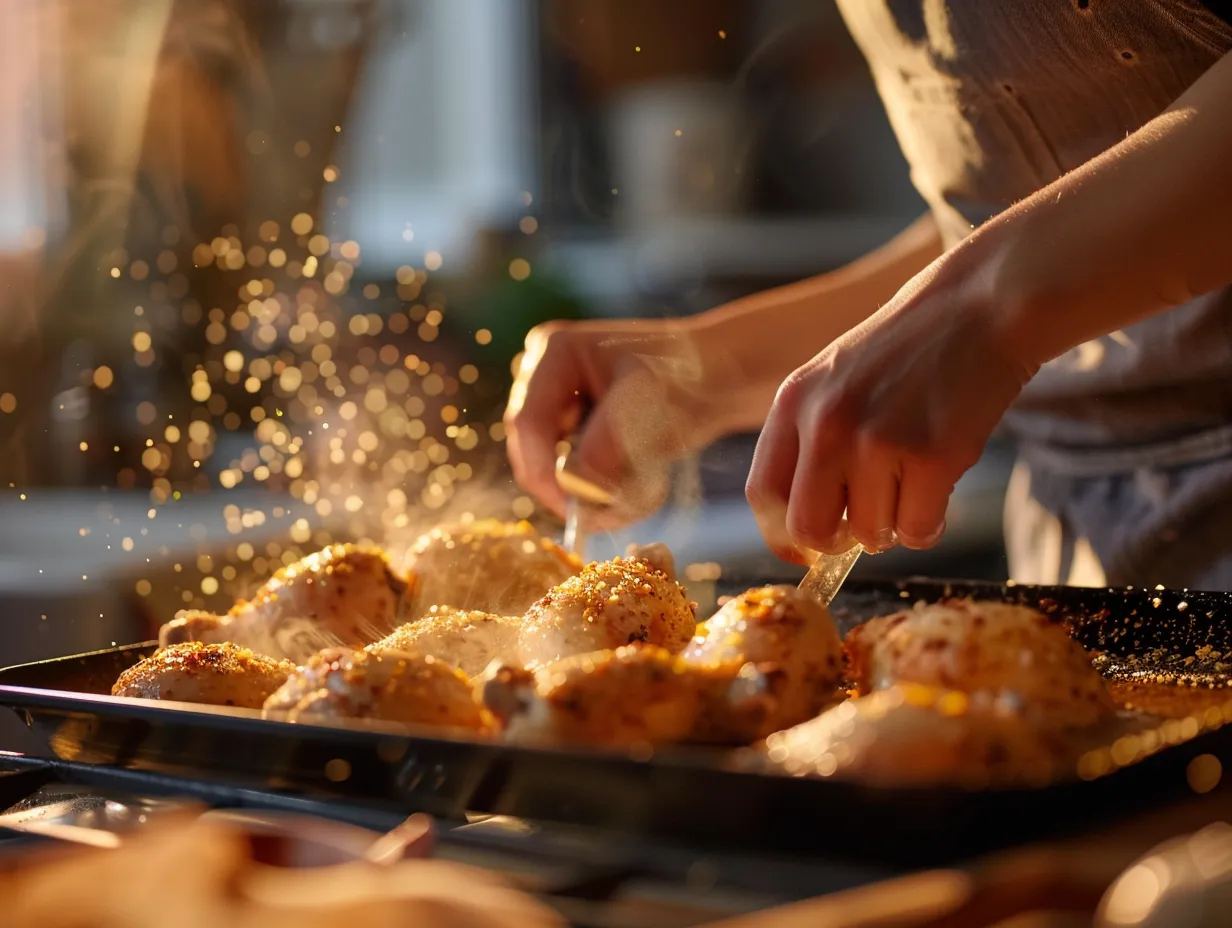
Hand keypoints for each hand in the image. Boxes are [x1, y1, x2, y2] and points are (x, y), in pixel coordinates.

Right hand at [504, 317, 732, 522]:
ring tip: (646, 490)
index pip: (527, 423)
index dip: (544, 472)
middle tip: (617, 512)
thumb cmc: (688, 373)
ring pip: (555, 471)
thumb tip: (575, 486)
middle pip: (534, 452)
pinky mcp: (575, 432)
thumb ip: (610, 442)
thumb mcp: (650, 401)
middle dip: (574, 488)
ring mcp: (558, 406)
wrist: (719, 377)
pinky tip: (644, 483)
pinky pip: (575, 477)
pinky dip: (606, 491)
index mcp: (554, 352)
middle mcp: (545, 377)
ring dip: (595, 494)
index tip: (576, 510)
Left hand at [746, 243, 1037, 560]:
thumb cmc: (910, 350)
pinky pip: (917, 531)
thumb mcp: (835, 379)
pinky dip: (928, 525)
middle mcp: (826, 423)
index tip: (803, 551)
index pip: (763, 492)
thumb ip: (812, 439)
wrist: (981, 306)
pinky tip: (938, 488)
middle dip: (836, 541)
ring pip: (869, 534)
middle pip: (808, 527)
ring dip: (892, 525)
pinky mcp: (932, 455)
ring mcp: (878, 440)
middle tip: (863, 526)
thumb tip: (804, 529)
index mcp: (794, 402)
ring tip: (911, 482)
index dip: (781, 534)